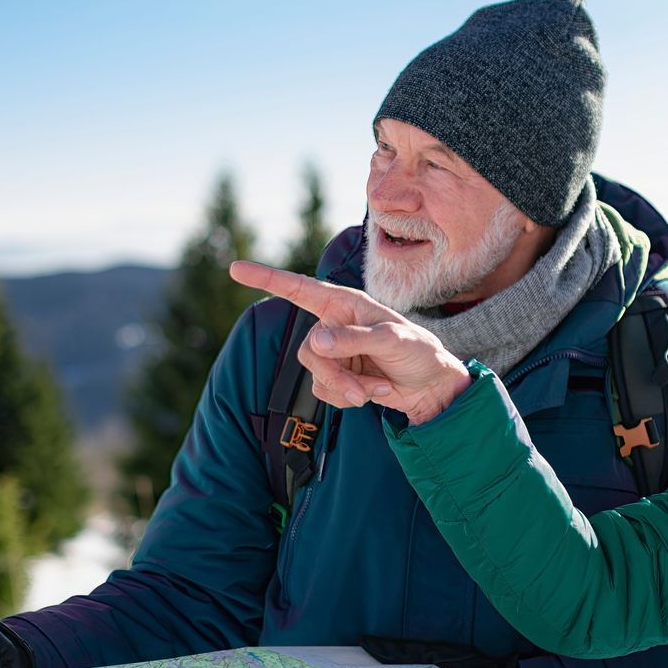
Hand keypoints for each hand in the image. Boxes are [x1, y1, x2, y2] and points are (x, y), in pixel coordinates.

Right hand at [228, 260, 471, 424]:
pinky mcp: (338, 377)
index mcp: (345, 304)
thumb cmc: (418, 351)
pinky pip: (324, 393)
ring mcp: (335, 353)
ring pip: (316, 375)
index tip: (235, 269)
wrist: (432, 385)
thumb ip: (355, 339)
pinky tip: (373, 394)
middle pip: (309, 350)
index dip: (266, 278)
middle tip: (362, 389)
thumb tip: (317, 340)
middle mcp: (335, 325)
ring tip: (375, 390)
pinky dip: (348, 399)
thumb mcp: (393, 340)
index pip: (299, 289)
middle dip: (334, 375)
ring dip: (346, 389)